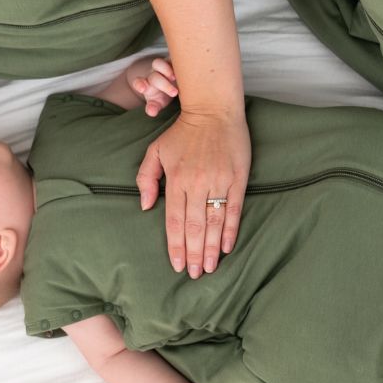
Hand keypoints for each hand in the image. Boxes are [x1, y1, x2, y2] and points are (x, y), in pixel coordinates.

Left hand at [125, 56, 179, 116]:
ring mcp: (161, 66)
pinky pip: (171, 58)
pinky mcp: (171, 60)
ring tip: (175, 78)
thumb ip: (154, 107)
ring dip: (165, 70)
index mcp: (146, 85)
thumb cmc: (163, 95)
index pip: (138, 83)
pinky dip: (176, 62)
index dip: (139, 84)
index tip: (143, 89)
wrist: (173, 83)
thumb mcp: (159, 103)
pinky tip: (183, 69)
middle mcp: (152, 74)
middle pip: (154, 77)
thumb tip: (151, 112)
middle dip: (163, 85)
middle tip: (174, 93)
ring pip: (158, 63)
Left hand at [136, 107, 250, 278]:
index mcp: (176, 180)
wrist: (213, 109)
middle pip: (194, 227)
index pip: (174, 221)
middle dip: (194, 253)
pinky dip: (231, 230)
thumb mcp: (155, 151)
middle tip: (195, 274)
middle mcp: (196, 184)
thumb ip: (145, 178)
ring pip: (214, 222)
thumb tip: (146, 206)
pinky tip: (228, 247)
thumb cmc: (182, 131)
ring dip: (212, 248)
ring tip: (210, 267)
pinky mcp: (237, 178)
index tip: (177, 265)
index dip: (176, 245)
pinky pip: (234, 209)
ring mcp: (218, 181)